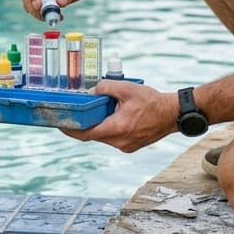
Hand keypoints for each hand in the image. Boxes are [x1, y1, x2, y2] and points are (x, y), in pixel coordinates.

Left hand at [60, 79, 178, 151]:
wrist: (174, 114)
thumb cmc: (152, 101)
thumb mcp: (127, 89)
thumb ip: (105, 87)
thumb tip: (92, 91)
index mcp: (117, 129)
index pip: (86, 134)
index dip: (71, 130)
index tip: (60, 124)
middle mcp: (120, 142)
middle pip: (94, 135)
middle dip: (85, 124)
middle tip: (77, 113)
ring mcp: (126, 146)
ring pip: (104, 136)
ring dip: (99, 125)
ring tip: (99, 110)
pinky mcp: (132, 146)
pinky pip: (114, 138)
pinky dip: (110, 127)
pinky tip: (113, 115)